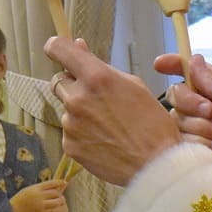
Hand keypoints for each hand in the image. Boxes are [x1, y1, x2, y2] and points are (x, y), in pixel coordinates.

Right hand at [9, 179, 66, 211]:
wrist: (14, 211)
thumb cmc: (20, 198)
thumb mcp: (29, 189)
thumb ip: (40, 187)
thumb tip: (52, 186)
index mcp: (36, 188)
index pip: (51, 183)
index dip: (59, 182)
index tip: (63, 182)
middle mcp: (40, 196)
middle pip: (56, 193)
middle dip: (59, 193)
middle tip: (59, 194)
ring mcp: (42, 205)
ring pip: (57, 202)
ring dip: (59, 201)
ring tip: (58, 201)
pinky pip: (53, 210)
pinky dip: (55, 208)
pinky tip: (53, 207)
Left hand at [42, 37, 180, 185]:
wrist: (155, 165)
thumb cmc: (151, 124)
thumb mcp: (133, 85)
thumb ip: (101, 66)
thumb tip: (78, 46)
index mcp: (96, 77)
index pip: (58, 49)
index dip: (57, 48)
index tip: (59, 50)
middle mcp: (78, 98)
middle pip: (59, 80)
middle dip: (74, 84)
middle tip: (97, 97)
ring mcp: (71, 123)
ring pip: (66, 107)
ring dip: (80, 110)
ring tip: (107, 124)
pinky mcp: (69, 145)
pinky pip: (69, 130)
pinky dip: (81, 132)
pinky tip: (103, 139)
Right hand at [153, 53, 211, 210]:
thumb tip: (193, 59)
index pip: (191, 72)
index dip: (174, 65)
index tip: (159, 64)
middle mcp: (206, 106)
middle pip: (178, 95)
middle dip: (193, 104)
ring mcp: (199, 128)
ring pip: (177, 119)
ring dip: (202, 128)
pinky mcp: (195, 148)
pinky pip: (181, 140)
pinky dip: (200, 143)